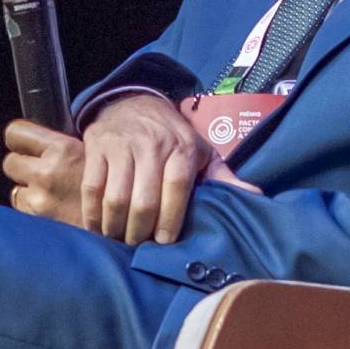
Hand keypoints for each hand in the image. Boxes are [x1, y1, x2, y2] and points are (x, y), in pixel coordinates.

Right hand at [3, 93, 253, 243]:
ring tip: (119, 241)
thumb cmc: (172, 136)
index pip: (176, 187)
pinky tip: (98, 229)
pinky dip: (93, 213)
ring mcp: (121, 146)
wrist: (132, 102)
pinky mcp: (97, 147)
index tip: (165, 242)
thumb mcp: (200, 151)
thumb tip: (257, 196)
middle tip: (140, 246)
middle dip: (141, 231)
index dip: (170, 219)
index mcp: (181, 148)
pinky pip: (92, 187)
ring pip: (116, 196)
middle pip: (144, 199)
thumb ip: (223, 177)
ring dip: (116, 227)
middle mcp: (151, 145)